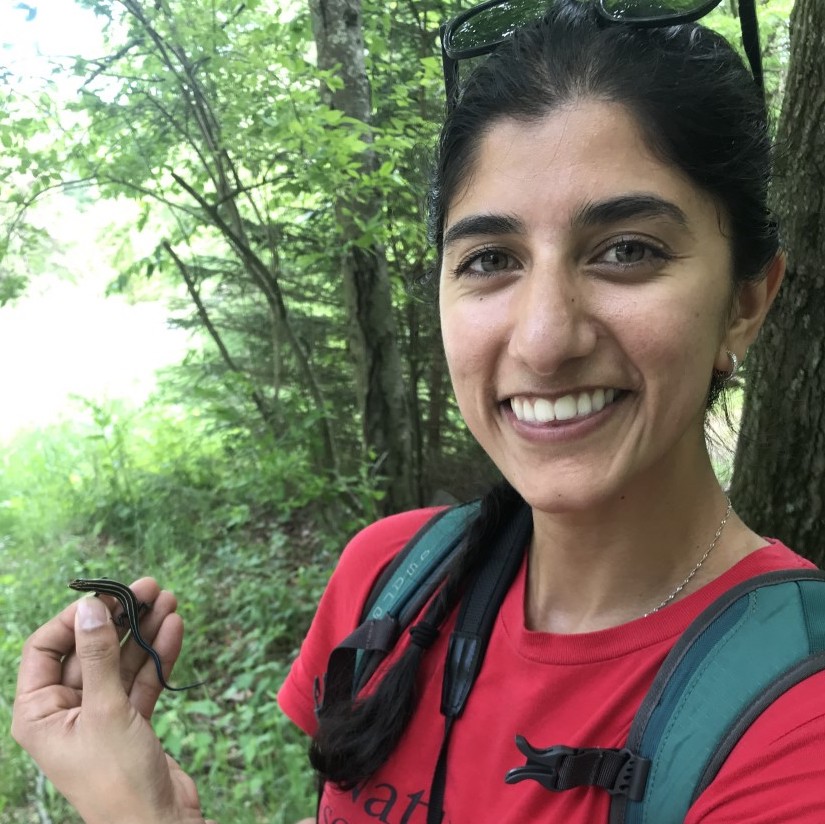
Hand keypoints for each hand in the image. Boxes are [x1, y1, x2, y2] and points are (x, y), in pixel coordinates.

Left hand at [12, 578, 215, 823]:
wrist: (158, 823)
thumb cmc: (117, 778)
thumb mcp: (105, 710)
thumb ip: (97, 657)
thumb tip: (90, 609)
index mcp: (40, 714)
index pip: (45, 649)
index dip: (74, 618)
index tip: (107, 595)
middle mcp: (66, 712)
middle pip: (89, 650)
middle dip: (120, 619)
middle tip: (149, 589)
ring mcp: (100, 716)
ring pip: (120, 661)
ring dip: (144, 631)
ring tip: (169, 601)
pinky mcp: (130, 722)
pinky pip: (141, 679)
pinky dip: (157, 654)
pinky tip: (174, 628)